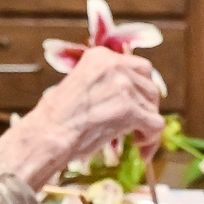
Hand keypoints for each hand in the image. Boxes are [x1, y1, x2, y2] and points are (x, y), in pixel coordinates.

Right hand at [0, 46, 168, 184]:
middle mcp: (114, 65)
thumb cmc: (58, 118)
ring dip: (148, 126)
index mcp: (101, 56)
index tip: (135, 108)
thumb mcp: (81, 84)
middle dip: (148, 108)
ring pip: (153, 107)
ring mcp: (123, 86)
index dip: (141, 91)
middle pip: (150, 86)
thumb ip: (106, 83)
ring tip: (135, 140)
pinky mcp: (129, 109)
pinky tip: (138, 147)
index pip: (138, 68)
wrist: (48, 134)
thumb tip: (132, 93)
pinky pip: (156, 125)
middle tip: (139, 126)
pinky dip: (152, 140)